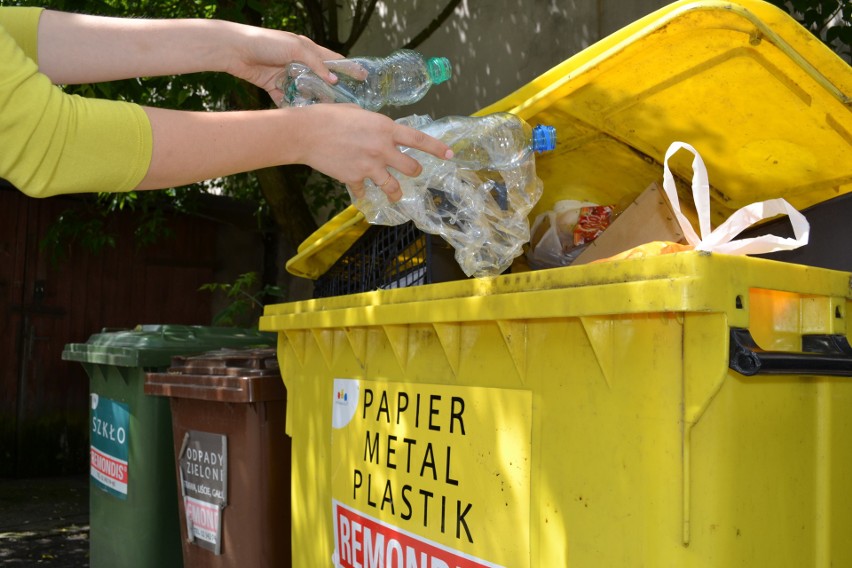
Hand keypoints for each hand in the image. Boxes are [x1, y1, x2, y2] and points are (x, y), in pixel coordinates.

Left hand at [226, 25, 342, 105]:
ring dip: (312, 102)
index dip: (349, 69)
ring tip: (324, 114)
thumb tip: (333, 80)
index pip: (333, 60)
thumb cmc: (266, 43)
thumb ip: (316, 63)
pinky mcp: (275, 86)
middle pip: (320, 80)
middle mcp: (299, 63)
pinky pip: (287, 100)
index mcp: (307, 50)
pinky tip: (300, 116)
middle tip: (346, 105)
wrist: (235, 50)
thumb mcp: (295, 48)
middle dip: (332, 92)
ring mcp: (287, 75)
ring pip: (306, 92)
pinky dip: (292, 107)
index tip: (364, 78)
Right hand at [293, 105, 452, 200]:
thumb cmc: (330, 116)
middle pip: (411, 167)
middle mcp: (382, 149)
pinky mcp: (355, 178)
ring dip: (396, 192)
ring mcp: (370, 166)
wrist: (307, 132)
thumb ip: (375, 125)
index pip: (418, 140)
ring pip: (393, 187)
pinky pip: (364, 190)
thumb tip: (380, 131)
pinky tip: (360, 194)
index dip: (436, 148)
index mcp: (386, 129)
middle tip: (412, 171)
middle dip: (414, 170)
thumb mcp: (359, 113)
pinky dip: (362, 193)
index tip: (450, 155)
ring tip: (396, 195)